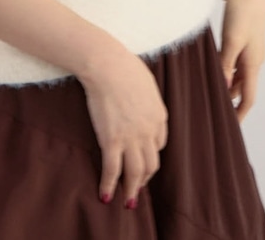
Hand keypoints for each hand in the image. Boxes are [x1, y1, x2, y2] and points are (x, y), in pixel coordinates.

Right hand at [78, 48, 167, 207]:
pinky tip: (105, 195)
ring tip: (127, 201)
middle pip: (151, 164)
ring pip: (136, 173)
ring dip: (132, 190)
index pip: (159, 144)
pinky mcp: (112, 140)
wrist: (107, 64)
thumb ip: (147, 96)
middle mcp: (148, 131)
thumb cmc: (123, 66)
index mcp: (159, 115)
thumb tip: (142, 100)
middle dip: (145, 179)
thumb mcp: (146, 81)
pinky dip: (109, 186)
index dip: (151, 154)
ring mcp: (131, 137)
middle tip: (137, 187)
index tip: (143, 160)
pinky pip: (112, 170)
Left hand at [217, 0, 264, 122]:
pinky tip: (213, 67)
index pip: (249, 96)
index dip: (240, 113)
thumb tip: (226, 89)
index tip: (230, 126)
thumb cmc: (240, 11)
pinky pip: (235, 60)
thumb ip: (227, 65)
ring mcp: (250, 47)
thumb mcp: (231, 40)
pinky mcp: (243, 37)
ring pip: (238, 73)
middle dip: (231, 100)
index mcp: (253, 61)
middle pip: (243, 87)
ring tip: (210, 91)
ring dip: (227, 83)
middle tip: (213, 109)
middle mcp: (254, 57)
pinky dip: (226, 68)